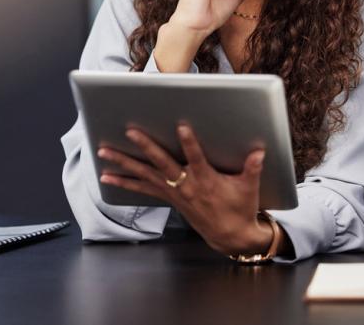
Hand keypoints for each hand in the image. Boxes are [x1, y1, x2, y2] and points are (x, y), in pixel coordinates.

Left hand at [97, 123, 273, 256]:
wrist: (230, 236)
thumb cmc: (240, 208)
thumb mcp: (249, 188)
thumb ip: (252, 168)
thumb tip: (259, 152)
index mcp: (206, 180)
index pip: (197, 158)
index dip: (189, 143)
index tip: (182, 126)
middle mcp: (186, 186)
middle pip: (162, 163)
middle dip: (146, 146)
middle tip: (130, 132)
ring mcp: (174, 193)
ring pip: (145, 175)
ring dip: (123, 163)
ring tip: (104, 152)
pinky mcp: (168, 198)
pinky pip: (142, 189)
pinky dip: (124, 183)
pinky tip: (106, 177)